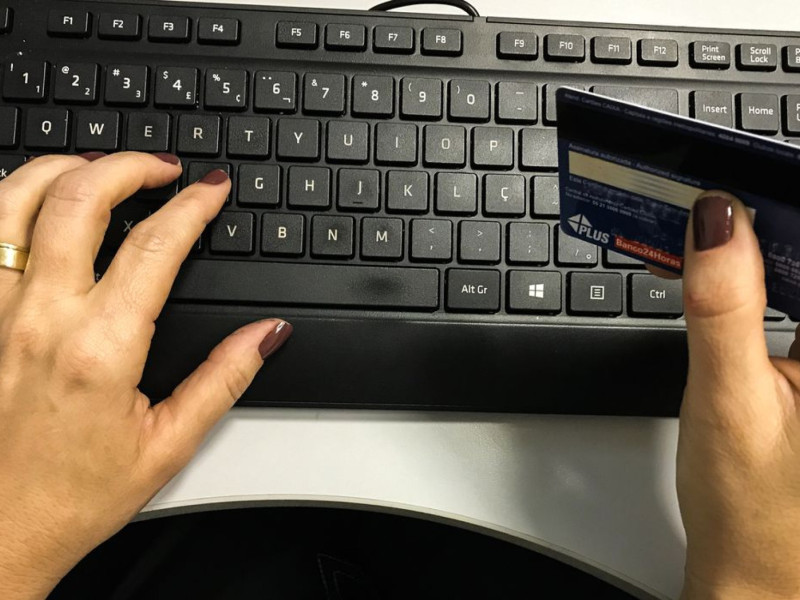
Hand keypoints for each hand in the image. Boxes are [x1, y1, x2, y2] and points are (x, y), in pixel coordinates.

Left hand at [0, 153, 291, 598]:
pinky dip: (11, 201)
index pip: (155, 245)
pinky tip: (38, 202)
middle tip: (163, 168)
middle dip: (131, 166)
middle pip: (82, 199)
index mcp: (100, 349)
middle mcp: (40, 319)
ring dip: (64, 168)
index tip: (211, 189)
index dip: (192, 205)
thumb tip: (266, 334)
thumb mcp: (169, 443)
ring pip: (16, 201)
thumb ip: (224, 378)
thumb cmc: (74, 494)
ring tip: (100, 168)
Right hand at [672, 191, 799, 598]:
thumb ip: (723, 306)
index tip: (760, 171)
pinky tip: (742, 268)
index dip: (791, 199)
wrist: (760, 574)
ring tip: (725, 227)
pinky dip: (778, 275)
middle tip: (727, 198)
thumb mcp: (730, 403)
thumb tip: (718, 218)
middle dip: (779, 222)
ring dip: (776, 248)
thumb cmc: (754, 512)